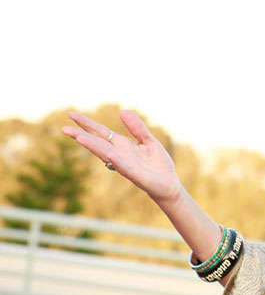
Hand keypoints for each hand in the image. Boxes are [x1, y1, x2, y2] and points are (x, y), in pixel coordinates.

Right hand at [62, 110, 180, 205]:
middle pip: (97, 142)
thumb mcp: (148, 140)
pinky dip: (116, 161)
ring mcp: (125, 165)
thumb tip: (123, 111)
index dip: (87, 124)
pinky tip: (109, 155)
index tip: (71, 115)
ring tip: (79, 138)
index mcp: (122, 145)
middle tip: (64, 129)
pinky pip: (123, 167)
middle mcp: (119, 154)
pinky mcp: (135, 175)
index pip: (101, 132)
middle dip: (81, 135)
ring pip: (105, 154)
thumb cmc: (157, 163)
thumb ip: (137, 128)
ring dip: (93, 146)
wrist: (169, 183)